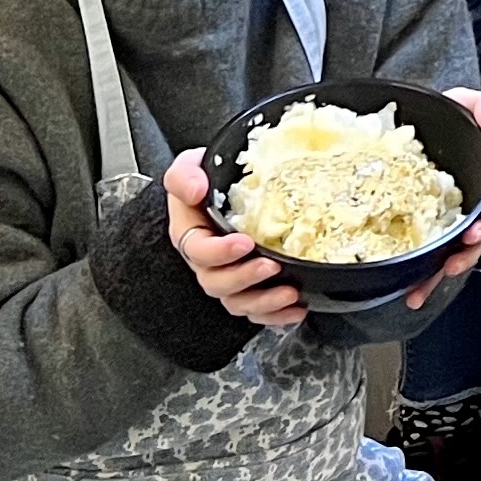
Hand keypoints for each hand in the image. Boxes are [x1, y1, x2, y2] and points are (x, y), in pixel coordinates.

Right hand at [165, 148, 304, 329]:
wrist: (225, 181)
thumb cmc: (208, 176)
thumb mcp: (190, 166)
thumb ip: (185, 176)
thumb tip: (195, 190)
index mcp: (191, 234)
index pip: (197, 251)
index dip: (219, 252)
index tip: (244, 242)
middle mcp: (208, 260)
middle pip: (217, 283)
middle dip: (245, 279)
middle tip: (271, 266)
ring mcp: (228, 274)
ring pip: (237, 302)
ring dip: (263, 302)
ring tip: (289, 293)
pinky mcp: (249, 284)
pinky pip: (256, 309)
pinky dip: (275, 315)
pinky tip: (296, 309)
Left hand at [422, 87, 480, 307]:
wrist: (398, 132)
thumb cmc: (433, 120)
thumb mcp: (459, 103)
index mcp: (480, 169)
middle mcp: (468, 197)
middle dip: (478, 238)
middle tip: (467, 242)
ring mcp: (446, 218)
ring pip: (461, 249)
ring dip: (455, 263)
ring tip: (442, 270)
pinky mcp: (425, 235)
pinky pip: (431, 260)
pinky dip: (425, 279)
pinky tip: (415, 291)